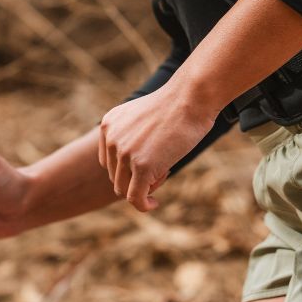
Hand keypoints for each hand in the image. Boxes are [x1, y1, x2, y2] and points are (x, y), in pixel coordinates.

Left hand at [98, 85, 217, 212]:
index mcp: (108, 124)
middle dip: (137, 178)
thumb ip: (131, 137)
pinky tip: (154, 203)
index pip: (109, 161)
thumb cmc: (176, 104)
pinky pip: (136, 198)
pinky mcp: (142, 166)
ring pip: (124, 189)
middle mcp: (111, 138)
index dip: (128, 167)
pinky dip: (144, 205)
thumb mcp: (143, 117)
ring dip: (144, 187)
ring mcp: (125, 153)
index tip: (150, 160)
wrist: (192, 96)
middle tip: (162, 166)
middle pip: (116, 176)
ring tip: (164, 173)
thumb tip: (132, 168)